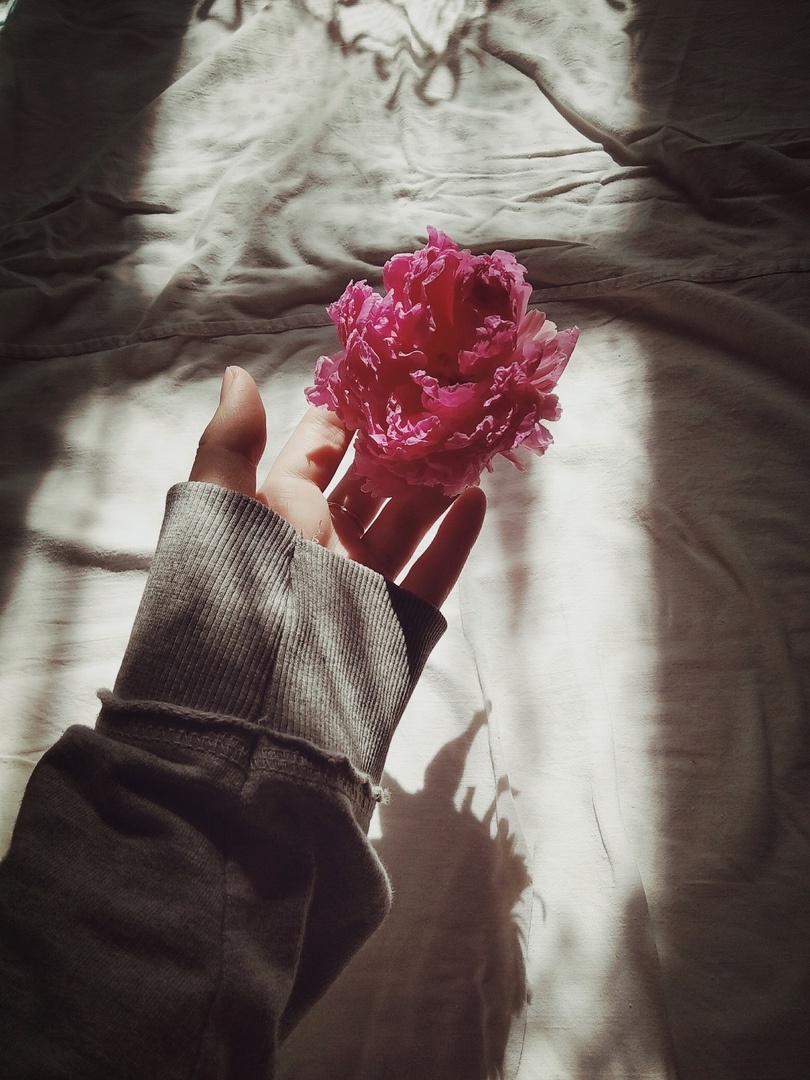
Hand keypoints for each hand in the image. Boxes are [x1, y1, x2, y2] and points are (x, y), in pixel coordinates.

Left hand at [189, 367, 486, 607]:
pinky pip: (432, 572)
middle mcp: (323, 543)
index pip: (317, 452)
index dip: (348, 416)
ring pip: (407, 521)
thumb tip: (237, 372)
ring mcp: (361, 580)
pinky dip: (455, 538)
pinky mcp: (393, 617)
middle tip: (443, 402)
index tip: (386, 377)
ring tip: (470, 441)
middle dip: (403, 445)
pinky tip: (477, 500)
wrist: (250, 704)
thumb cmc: (227, 592)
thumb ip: (230, 443)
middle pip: (372, 484)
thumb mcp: (217, 507)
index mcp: (279, 513)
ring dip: (438, 483)